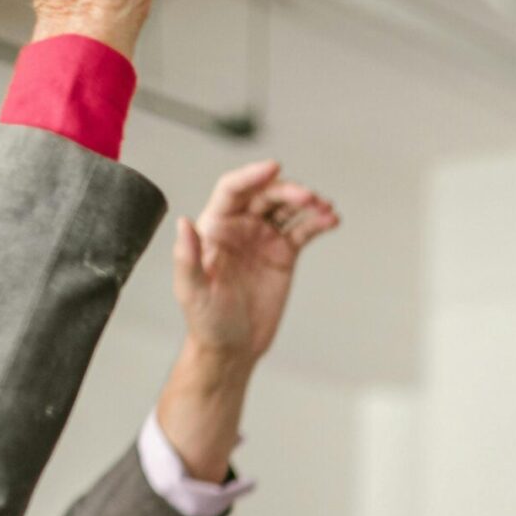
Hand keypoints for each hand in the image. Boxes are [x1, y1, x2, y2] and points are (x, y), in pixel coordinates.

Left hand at [172, 162, 339, 365]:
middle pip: (265, 194)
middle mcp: (240, 226)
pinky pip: (303, 230)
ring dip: (307, 203)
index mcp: (214, 227)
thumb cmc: (206, 320)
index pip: (233, 190)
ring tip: (324, 207)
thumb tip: (184, 222)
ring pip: (287, 208)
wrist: (233, 347)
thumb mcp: (192, 291)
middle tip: (308, 197)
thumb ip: (187, 257)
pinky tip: (331, 220)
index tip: (273, 168)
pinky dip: (318, 222)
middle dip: (288, 190)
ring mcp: (263, 238)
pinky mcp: (284, 253)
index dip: (251, 176)